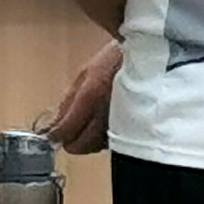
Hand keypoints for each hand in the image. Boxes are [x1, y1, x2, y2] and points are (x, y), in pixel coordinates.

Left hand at [45, 39, 123, 153]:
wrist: (152, 57)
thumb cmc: (119, 59)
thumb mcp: (86, 72)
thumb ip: (68, 99)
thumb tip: (53, 122)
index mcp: (91, 95)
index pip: (65, 130)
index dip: (56, 134)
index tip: (52, 132)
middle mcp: (106, 113)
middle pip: (79, 146)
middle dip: (71, 140)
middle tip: (68, 130)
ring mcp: (121, 123)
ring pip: (95, 146)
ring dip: (88, 139)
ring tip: (88, 124)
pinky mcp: (133, 128)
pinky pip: (111, 141)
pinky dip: (103, 137)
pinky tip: (104, 125)